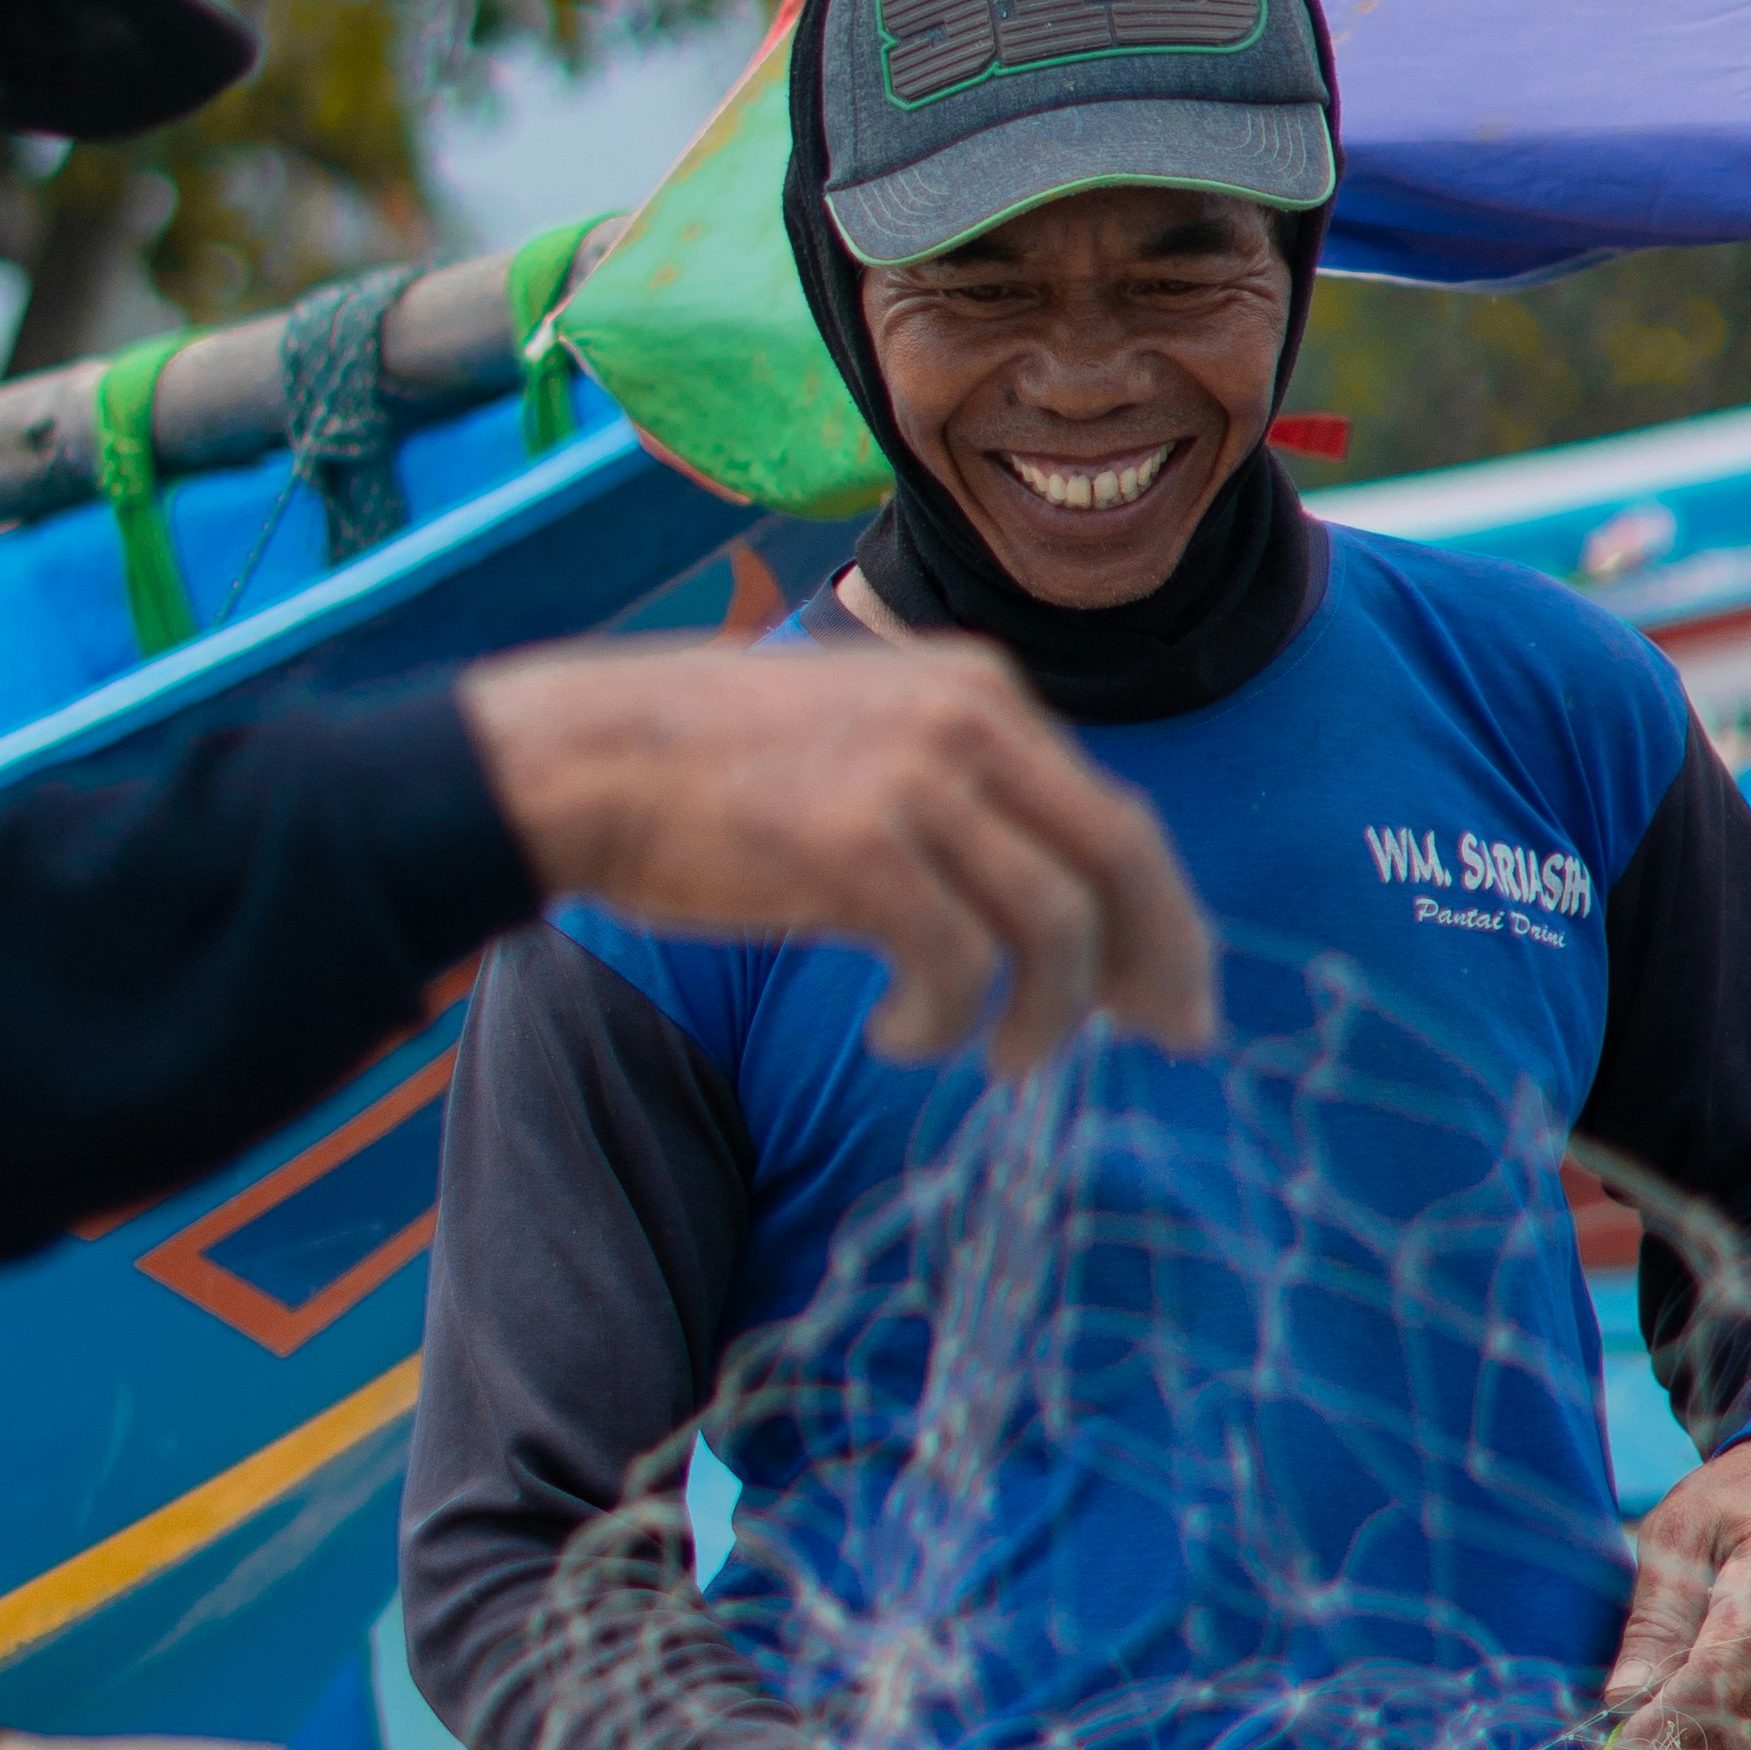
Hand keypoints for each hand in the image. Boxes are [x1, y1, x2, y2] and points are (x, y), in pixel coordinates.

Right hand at [460, 632, 1214, 1078]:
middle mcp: (968, 719)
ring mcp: (916, 778)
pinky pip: (959, 965)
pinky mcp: (860, 845)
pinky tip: (900, 1036)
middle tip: (1156, 1040)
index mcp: (980, 690)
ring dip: (1043, 1016)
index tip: (1166, 994)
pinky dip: (946, 1024)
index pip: (1116, 814)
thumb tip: (1057, 904)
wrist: (584, 759)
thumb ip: (964, 793)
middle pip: (1121, 860)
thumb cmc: (714, 773)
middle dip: (1152, 964)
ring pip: (1055, 926)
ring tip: (1001, 1059)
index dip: (1160, 917)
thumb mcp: (868, 742)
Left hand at [1600, 1436, 1750, 1749]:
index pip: (1716, 1682)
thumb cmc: (1733, 1502)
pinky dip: (1725, 1746)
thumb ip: (1654, 1619)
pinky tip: (1697, 1711)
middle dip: (1666, 1749)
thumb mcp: (1675, 1532)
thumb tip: (1623, 1701)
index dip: (1660, 1732)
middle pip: (1734, 1726)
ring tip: (1655, 1716)